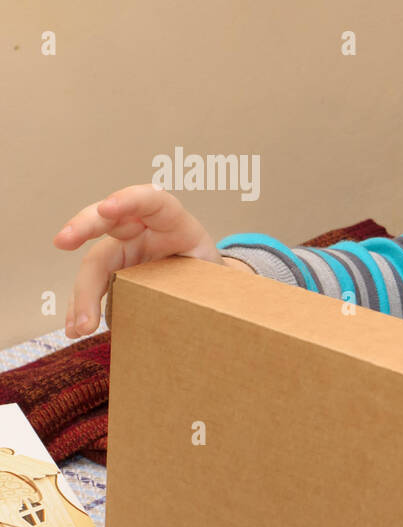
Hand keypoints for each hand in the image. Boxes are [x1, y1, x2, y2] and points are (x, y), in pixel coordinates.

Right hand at [52, 183, 238, 337]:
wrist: (207, 282)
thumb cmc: (211, 271)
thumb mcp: (216, 271)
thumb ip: (204, 278)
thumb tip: (199, 308)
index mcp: (172, 220)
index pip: (153, 201)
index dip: (129, 199)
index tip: (108, 208)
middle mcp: (141, 228)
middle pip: (108, 220)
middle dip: (83, 227)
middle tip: (64, 240)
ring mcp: (124, 247)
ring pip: (95, 261)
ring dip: (82, 293)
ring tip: (80, 325)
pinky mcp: (113, 269)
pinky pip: (93, 285)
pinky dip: (83, 306)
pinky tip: (75, 327)